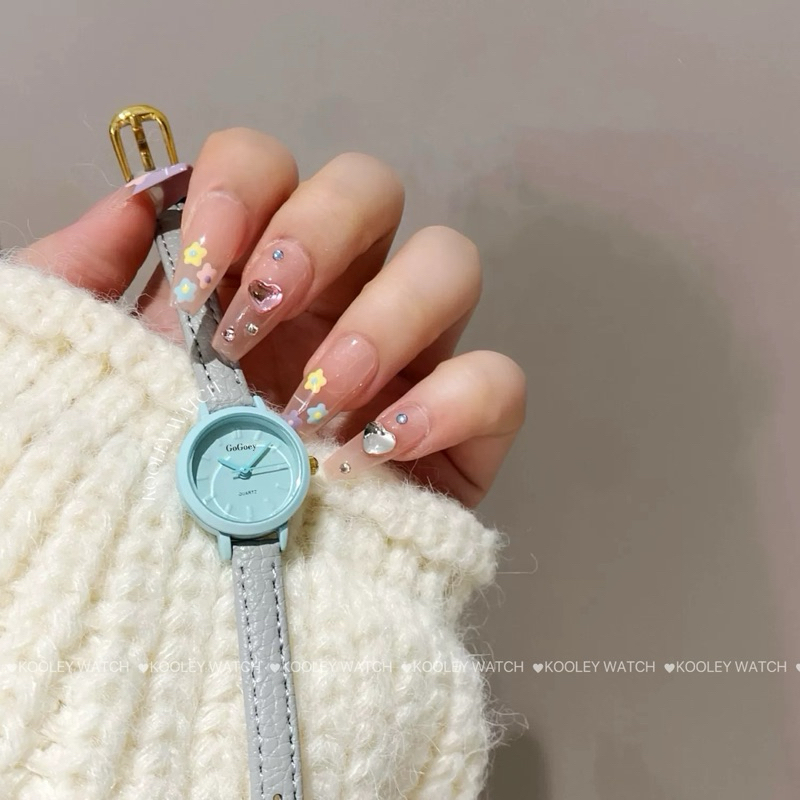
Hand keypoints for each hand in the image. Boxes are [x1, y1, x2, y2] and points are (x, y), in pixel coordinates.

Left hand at [17, 128, 525, 505]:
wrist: (177, 615)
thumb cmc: (125, 483)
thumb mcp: (77, 370)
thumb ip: (83, 272)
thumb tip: (139, 199)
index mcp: (250, 275)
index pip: (272, 167)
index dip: (246, 187)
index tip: (200, 273)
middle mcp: (336, 300)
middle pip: (374, 191)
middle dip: (321, 235)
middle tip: (257, 330)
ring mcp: (406, 362)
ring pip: (451, 264)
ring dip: (384, 316)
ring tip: (316, 400)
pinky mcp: (459, 439)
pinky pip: (500, 382)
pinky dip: (452, 398)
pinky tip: (379, 445)